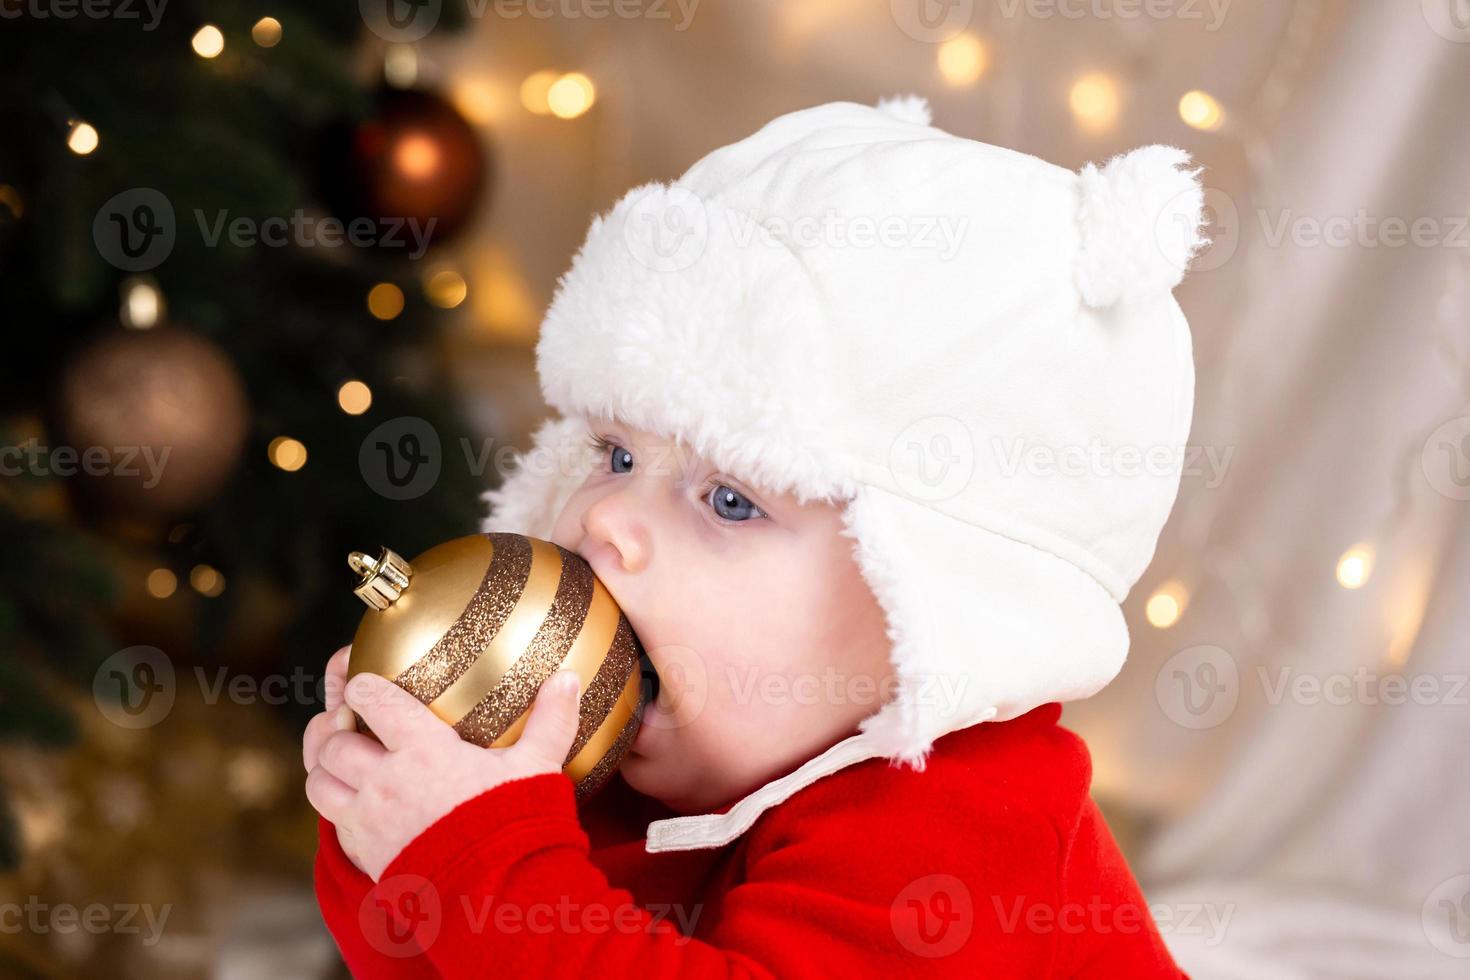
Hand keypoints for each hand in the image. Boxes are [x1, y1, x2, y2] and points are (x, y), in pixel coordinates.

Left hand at [303, 661, 582, 881]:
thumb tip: (568, 678)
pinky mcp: (367, 855)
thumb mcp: (538, 765)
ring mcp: (371, 820)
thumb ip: (551, 719)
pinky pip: (332, 824)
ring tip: (343, 765)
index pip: (373, 701)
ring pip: (320, 783)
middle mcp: (387, 780)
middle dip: (339, 729)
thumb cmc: (518, 825)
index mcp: (424, 749)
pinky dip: (336, 810)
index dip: (362, 686)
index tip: (365, 683)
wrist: (498, 894)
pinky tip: (356, 807)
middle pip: (336, 742)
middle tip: (354, 726)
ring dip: (327, 770)